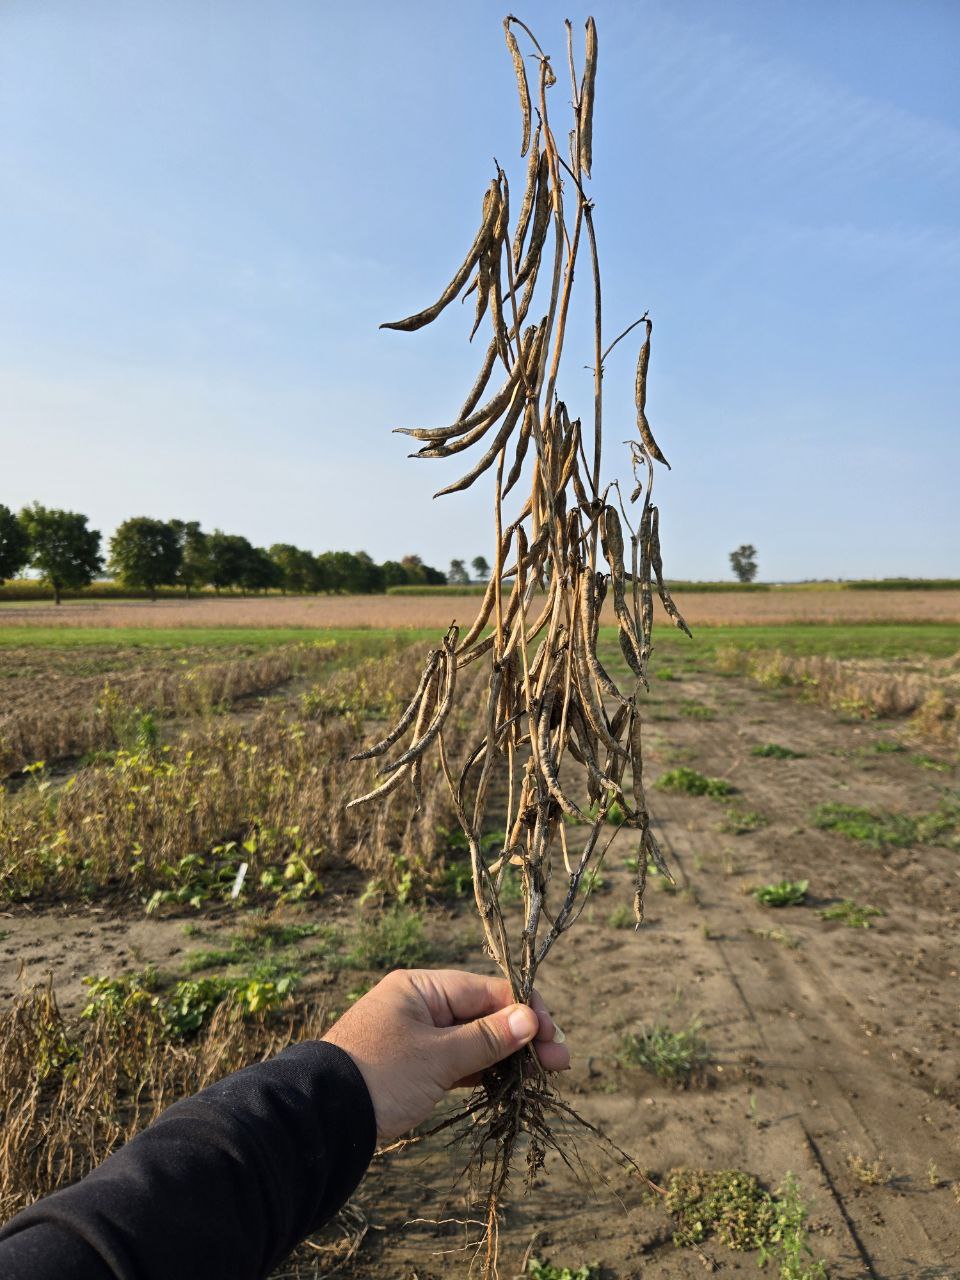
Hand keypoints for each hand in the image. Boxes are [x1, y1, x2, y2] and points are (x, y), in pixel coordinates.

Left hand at [322, 968, 569, 1141]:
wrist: (322, 1117)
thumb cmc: (381, 1076)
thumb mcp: (438, 1056)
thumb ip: (487, 1037)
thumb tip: (530, 1017)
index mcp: (422, 987)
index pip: (488, 989)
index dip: (525, 1011)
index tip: (553, 1039)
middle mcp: (420, 1004)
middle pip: (484, 1012)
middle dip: (522, 1035)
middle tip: (559, 1064)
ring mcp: (415, 1035)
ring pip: (473, 1038)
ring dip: (506, 1055)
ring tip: (540, 1077)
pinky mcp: (412, 1064)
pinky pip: (456, 1059)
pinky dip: (481, 1070)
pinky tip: (506, 1084)